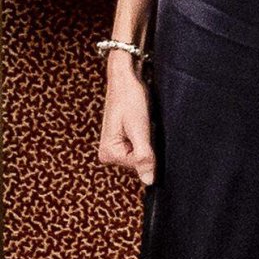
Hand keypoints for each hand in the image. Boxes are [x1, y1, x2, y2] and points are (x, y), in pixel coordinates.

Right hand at [98, 54, 155, 186]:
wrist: (126, 77)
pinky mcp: (124, 140)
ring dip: (149, 140)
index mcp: (108, 153)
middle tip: (145, 125)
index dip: (150, 150)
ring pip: (143, 154)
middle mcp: (109, 153)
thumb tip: (149, 181)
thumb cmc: (130, 99)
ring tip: (144, 123)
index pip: (140, 166)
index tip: (145, 130)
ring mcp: (116, 147)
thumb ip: (143, 156)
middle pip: (141, 162)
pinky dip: (148, 137)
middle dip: (149, 145)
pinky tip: (146, 125)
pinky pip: (142, 146)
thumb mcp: (140, 129)